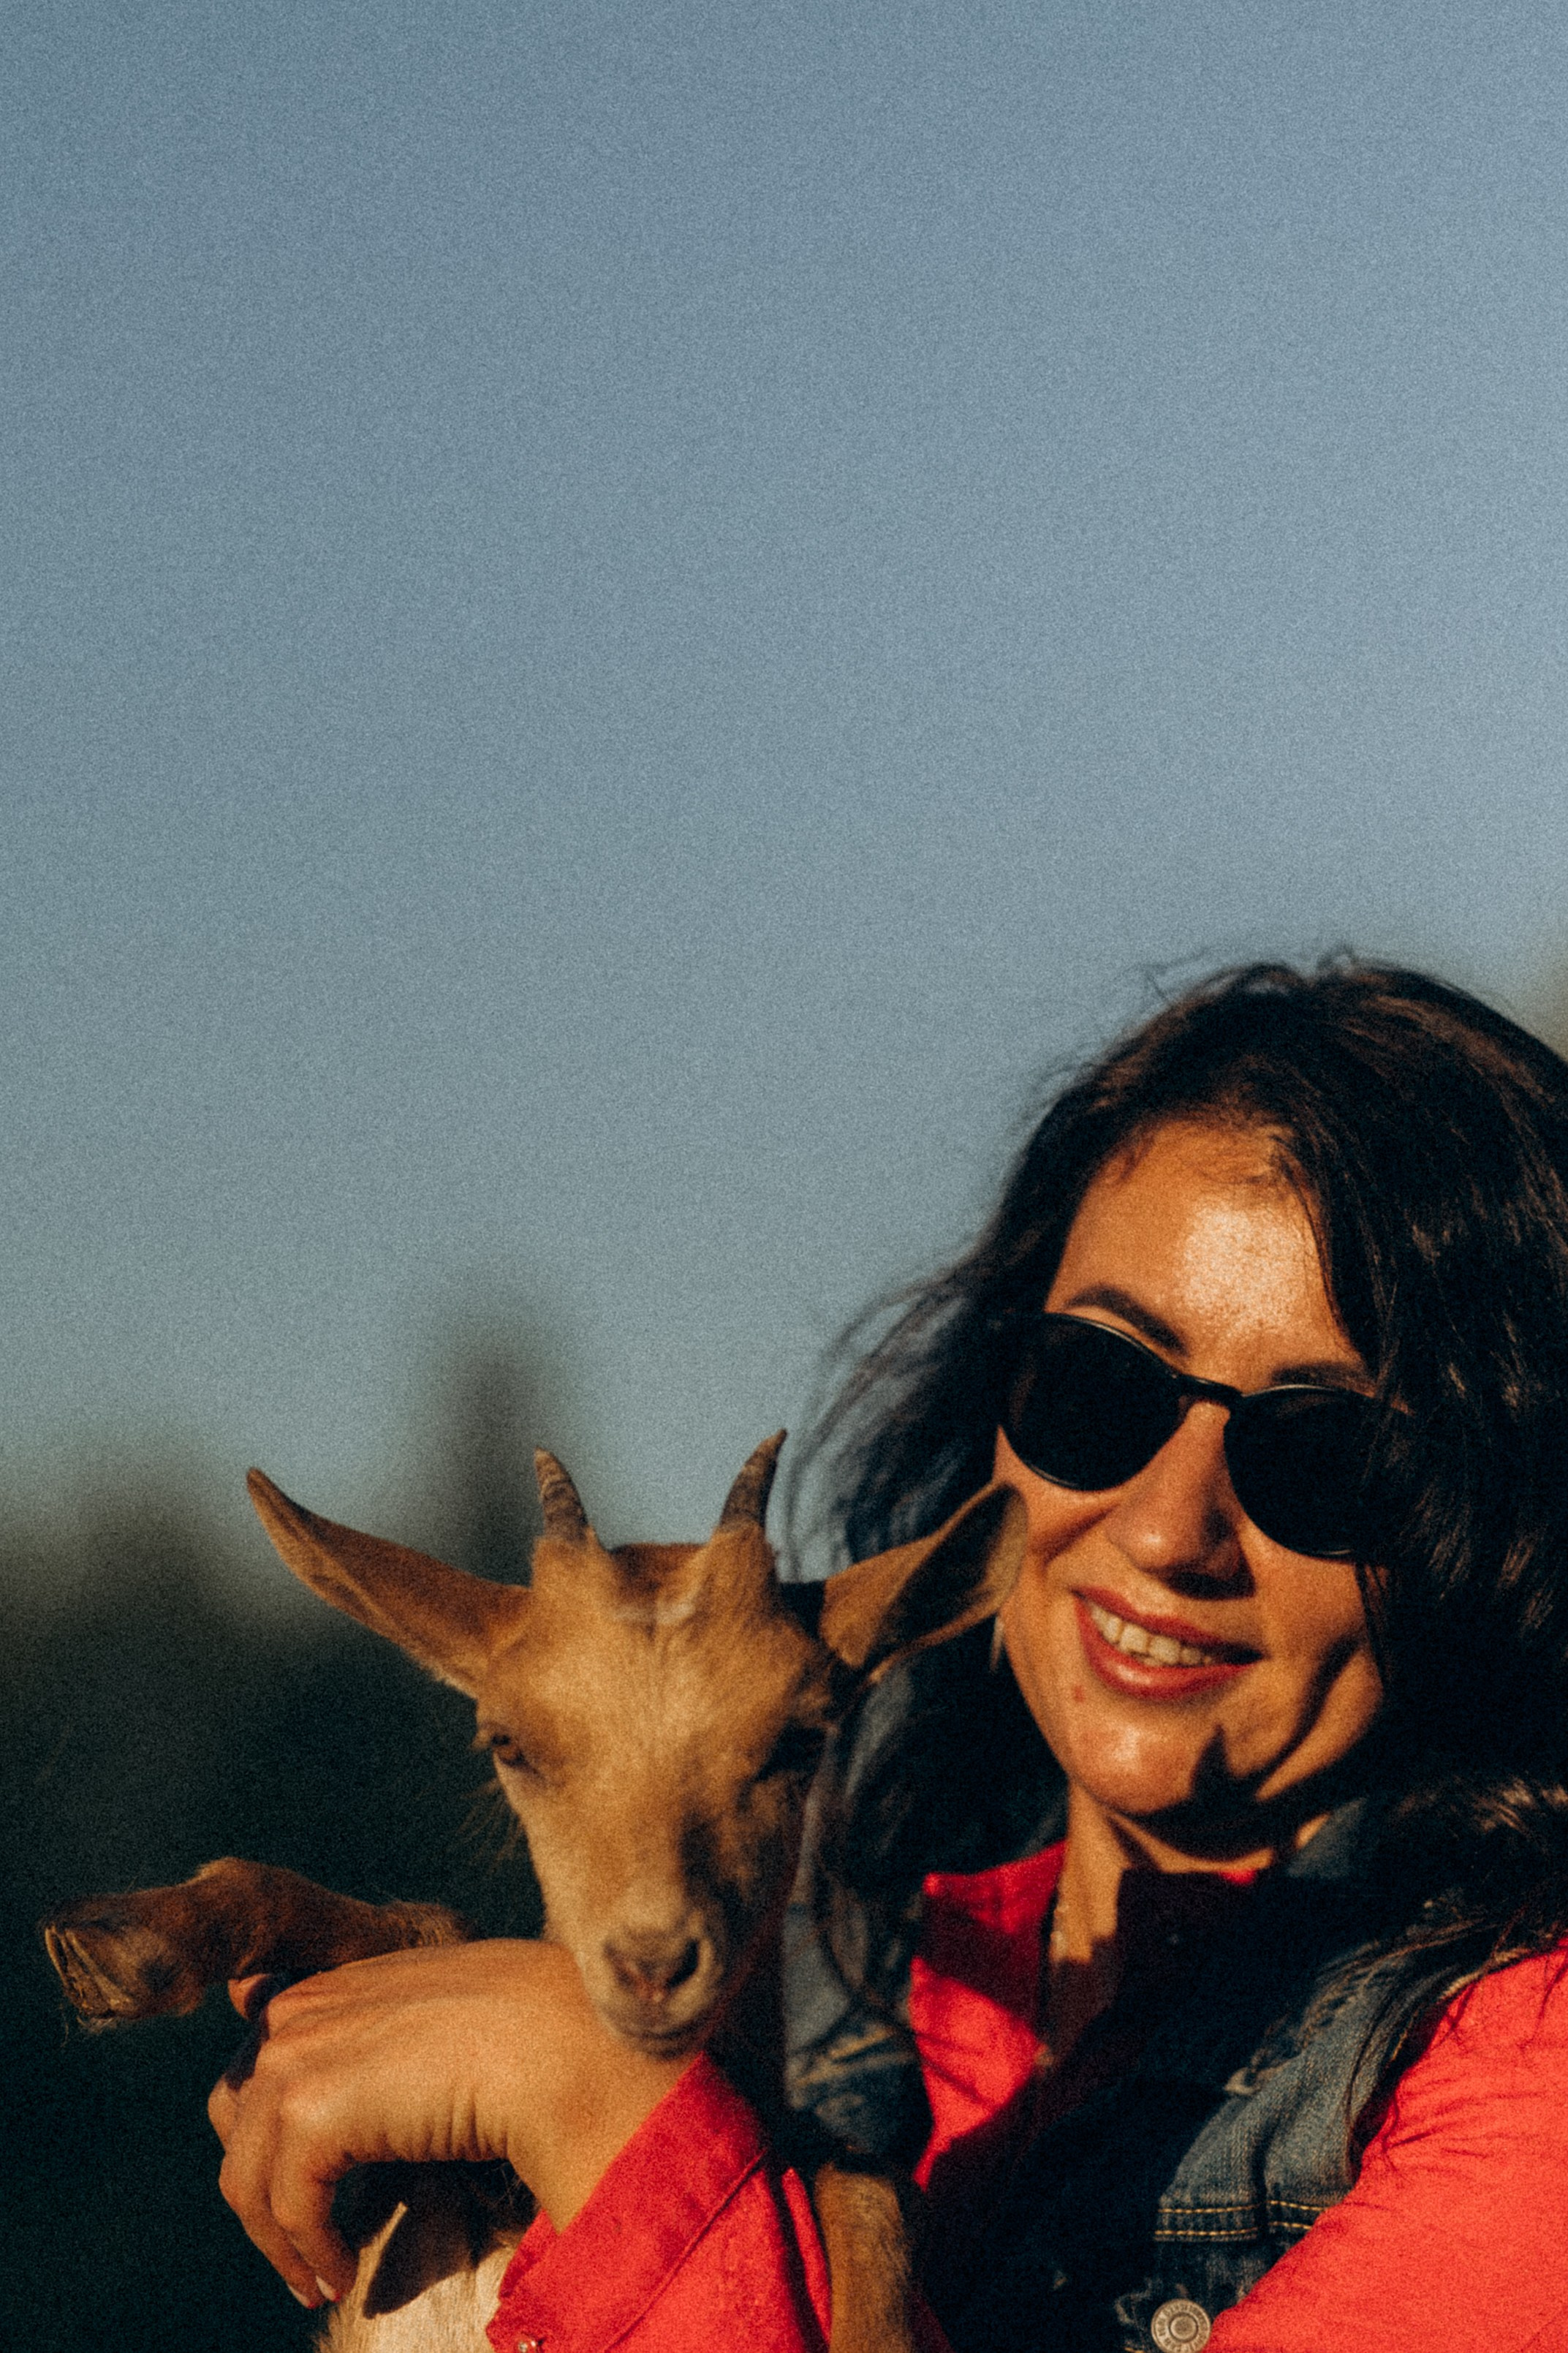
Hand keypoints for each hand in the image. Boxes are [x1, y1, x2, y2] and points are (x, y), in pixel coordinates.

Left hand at [208, 1938, 688, 2308]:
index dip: (270, 2134)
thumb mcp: (433, 2019)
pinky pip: (287, 2208)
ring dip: (279, 2238)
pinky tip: (342, 2275)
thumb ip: (383, 2039)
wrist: (554, 2038)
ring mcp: (296, 2058)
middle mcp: (297, 2013)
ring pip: (246, 2176)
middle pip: (234, 2120)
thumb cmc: (522, 2029)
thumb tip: (368, 2104)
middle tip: (304, 2240)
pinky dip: (311, 2251)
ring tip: (318, 2278)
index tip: (302, 2190)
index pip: (255, 2067)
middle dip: (261, 2185)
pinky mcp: (311, 2111)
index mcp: (326, 1985)